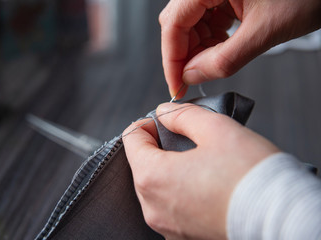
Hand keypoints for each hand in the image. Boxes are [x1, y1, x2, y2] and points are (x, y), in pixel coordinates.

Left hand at [123, 103, 278, 238]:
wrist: (276, 219)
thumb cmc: (248, 174)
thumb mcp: (216, 128)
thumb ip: (182, 115)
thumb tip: (164, 112)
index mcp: (153, 176)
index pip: (131, 139)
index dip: (146, 124)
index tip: (165, 122)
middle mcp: (152, 206)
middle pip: (141, 164)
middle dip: (158, 147)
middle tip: (185, 139)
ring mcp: (165, 225)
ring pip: (154, 187)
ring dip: (168, 170)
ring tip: (197, 163)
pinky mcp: (180, 236)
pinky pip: (168, 207)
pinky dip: (178, 192)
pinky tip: (202, 186)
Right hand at [160, 0, 320, 97]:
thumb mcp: (265, 31)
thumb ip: (224, 59)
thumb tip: (191, 76)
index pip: (174, 24)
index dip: (172, 59)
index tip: (176, 85)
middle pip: (179, 23)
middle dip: (184, 54)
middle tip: (193, 78)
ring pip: (191, 22)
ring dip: (197, 48)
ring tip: (213, 63)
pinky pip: (207, 19)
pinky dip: (210, 39)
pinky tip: (221, 48)